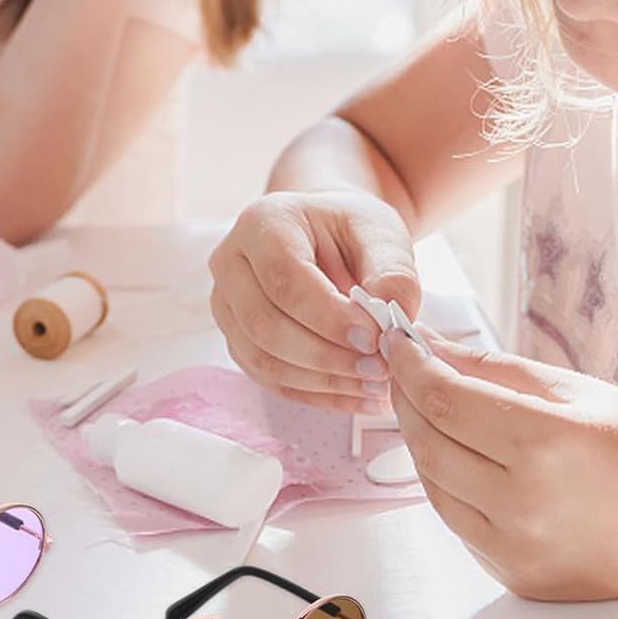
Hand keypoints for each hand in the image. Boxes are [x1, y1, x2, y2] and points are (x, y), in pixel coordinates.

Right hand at [208, 189, 421, 413]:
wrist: (327, 235)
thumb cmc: (350, 229)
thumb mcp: (381, 232)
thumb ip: (392, 271)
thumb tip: (390, 315)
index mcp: (263, 223)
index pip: (284, 278)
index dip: (328, 316)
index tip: (375, 338)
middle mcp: (230, 262)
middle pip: (264, 324)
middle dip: (325, 356)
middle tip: (378, 369)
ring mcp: (226, 304)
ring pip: (261, 358)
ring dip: (321, 381)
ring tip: (374, 386)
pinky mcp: (236, 338)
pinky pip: (267, 378)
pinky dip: (315, 394)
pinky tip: (356, 395)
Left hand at [384, 324, 617, 604]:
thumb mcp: (576, 392)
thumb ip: (493, 369)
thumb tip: (428, 343)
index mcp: (544, 445)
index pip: (443, 398)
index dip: (409, 364)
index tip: (396, 340)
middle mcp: (523, 502)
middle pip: (427, 441)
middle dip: (405, 397)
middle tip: (404, 367)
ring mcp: (515, 548)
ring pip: (431, 484)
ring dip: (419, 440)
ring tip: (428, 407)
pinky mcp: (514, 576)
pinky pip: (455, 520)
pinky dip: (445, 482)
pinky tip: (457, 454)